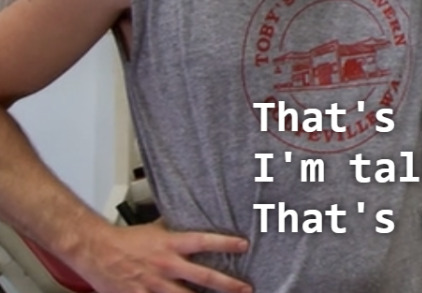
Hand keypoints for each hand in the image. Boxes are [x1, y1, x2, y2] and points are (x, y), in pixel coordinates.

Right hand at [71, 220, 251, 292]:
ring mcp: (153, 284)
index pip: (204, 241)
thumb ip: (175, 228)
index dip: (225, 243)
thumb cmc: (126, 240)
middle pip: (202, 276)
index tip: (244, 245)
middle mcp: (165, 265)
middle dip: (227, 284)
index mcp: (170, 244)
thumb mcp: (156, 229)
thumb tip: (192, 217)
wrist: (95, 250)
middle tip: (245, 288)